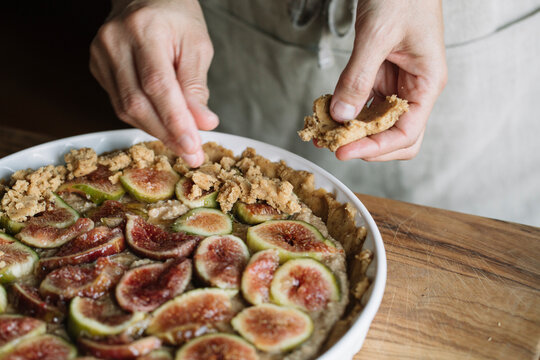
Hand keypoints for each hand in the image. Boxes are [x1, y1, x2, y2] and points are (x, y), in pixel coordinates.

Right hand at [90, 0, 216, 166]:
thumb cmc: (177, 17)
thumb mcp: (197, 46)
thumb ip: (196, 86)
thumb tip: (203, 124)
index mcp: (144, 30)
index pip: (158, 86)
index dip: (175, 122)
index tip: (193, 148)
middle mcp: (115, 42)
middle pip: (137, 103)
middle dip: (167, 134)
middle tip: (192, 154)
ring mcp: (100, 55)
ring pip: (125, 109)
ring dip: (156, 131)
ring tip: (181, 144)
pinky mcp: (97, 67)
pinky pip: (120, 104)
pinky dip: (144, 119)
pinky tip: (162, 125)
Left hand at [330, 0, 446, 160]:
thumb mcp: (378, 36)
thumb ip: (358, 77)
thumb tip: (342, 115)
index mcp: (426, 84)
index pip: (406, 134)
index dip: (375, 148)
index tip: (344, 151)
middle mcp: (413, 89)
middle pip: (393, 136)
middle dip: (364, 145)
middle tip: (333, 145)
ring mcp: (395, 83)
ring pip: (375, 122)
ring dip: (350, 130)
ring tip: (322, 132)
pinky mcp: (379, 75)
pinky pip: (363, 102)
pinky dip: (345, 109)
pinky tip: (326, 112)